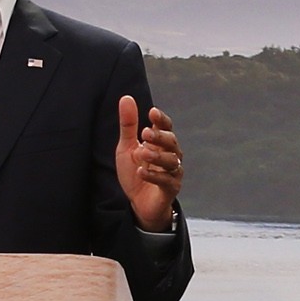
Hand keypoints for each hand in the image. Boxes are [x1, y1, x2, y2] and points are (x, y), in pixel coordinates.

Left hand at [118, 96, 181, 231]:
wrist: (138, 203)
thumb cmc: (135, 172)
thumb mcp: (127, 147)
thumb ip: (128, 125)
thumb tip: (126, 98)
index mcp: (160, 143)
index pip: (165, 127)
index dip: (161, 120)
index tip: (152, 112)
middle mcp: (170, 155)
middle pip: (172, 142)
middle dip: (160, 137)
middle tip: (145, 134)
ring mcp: (173, 172)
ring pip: (172, 160)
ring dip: (157, 156)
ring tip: (142, 153)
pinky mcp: (171, 188)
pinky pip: (167, 180)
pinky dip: (154, 175)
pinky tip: (141, 172)